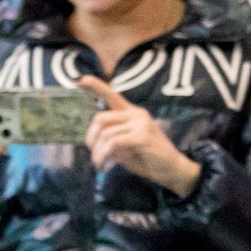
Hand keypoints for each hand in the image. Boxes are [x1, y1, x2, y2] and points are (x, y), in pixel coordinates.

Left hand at [79, 76, 200, 195]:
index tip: (80, 81)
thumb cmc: (147, 158)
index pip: (112, 95)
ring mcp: (140, 123)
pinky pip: (112, 143)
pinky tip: (104, 166)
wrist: (171, 170)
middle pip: (100, 118)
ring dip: (98, 153)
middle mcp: (136, 114)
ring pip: (105, 134)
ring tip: (101, 165)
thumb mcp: (125, 147)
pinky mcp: (142, 136)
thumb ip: (111, 139)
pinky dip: (104, 156)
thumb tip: (94, 141)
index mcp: (132, 114)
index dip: (95, 87)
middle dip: (91, 139)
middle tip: (94, 156)